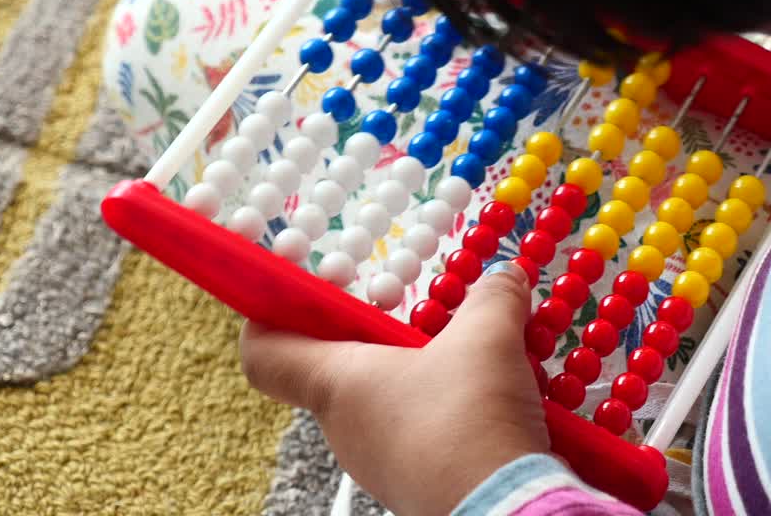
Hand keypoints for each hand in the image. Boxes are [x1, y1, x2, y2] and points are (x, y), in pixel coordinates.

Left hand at [240, 261, 548, 515]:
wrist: (506, 511)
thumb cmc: (469, 422)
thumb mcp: (488, 337)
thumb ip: (492, 298)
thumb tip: (503, 279)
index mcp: (336, 381)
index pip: (264, 349)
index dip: (268, 310)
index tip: (295, 286)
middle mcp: (344, 424)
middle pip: (335, 364)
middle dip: (376, 330)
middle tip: (413, 307)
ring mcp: (377, 458)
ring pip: (383, 397)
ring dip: (421, 370)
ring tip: (470, 352)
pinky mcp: (413, 480)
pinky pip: (419, 428)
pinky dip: (448, 406)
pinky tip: (490, 394)